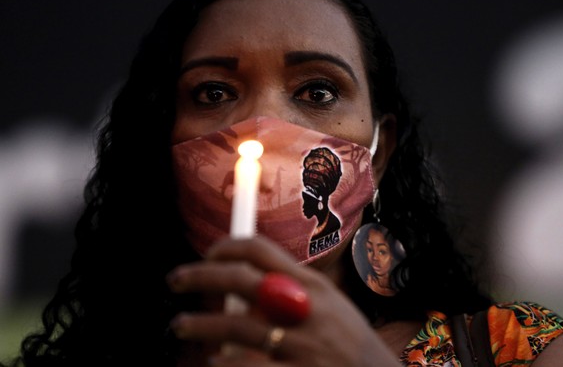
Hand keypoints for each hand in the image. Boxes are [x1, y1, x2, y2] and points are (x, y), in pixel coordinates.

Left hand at [166, 236, 400, 366]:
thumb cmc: (349, 343)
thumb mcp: (329, 307)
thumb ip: (293, 292)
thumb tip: (243, 286)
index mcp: (312, 285)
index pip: (260, 249)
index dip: (226, 246)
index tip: (209, 253)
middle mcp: (305, 309)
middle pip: (239, 279)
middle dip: (200, 276)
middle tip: (176, 279)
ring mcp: (299, 344)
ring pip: (233, 326)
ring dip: (199, 324)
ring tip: (180, 326)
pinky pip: (243, 365)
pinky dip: (222, 363)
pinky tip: (215, 362)